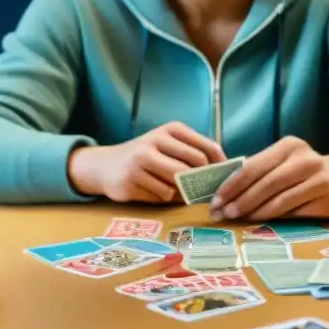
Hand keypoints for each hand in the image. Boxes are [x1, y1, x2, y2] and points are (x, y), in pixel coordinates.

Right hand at [69, 122, 224, 202]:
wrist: (105, 165)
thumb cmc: (145, 155)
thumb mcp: (168, 145)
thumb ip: (192, 154)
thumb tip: (222, 174)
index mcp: (170, 129)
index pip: (206, 148)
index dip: (219, 165)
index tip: (223, 177)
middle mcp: (154, 141)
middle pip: (193, 167)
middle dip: (201, 182)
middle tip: (204, 190)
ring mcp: (139, 161)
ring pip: (177, 185)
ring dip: (181, 192)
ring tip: (174, 189)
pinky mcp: (130, 181)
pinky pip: (161, 196)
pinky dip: (164, 198)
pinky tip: (154, 191)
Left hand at [209, 139, 328, 220]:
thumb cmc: (304, 171)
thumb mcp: (284, 162)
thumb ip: (260, 171)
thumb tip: (224, 192)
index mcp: (289, 146)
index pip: (253, 165)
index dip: (231, 184)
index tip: (215, 200)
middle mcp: (305, 160)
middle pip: (265, 183)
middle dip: (240, 200)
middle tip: (223, 213)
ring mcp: (319, 179)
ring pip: (279, 200)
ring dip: (255, 212)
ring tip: (238, 219)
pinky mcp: (328, 199)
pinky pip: (295, 212)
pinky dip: (275, 218)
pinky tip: (262, 222)